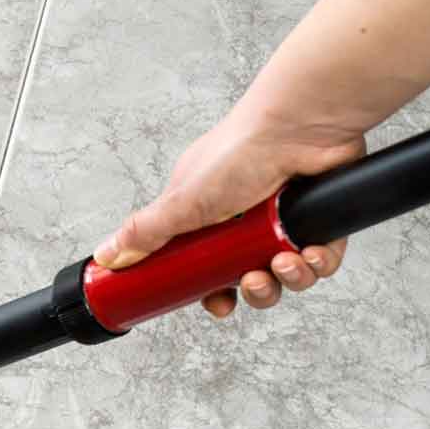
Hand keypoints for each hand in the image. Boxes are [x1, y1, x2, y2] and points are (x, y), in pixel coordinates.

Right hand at [92, 108, 365, 316]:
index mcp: (210, 214)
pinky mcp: (322, 219)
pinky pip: (322, 261)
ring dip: (286, 280)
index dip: (212, 290)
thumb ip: (144, 233)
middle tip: (250, 283)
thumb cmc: (239, 152)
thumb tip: (107, 256)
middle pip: (249, 277)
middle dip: (253, 291)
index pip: (206, 266)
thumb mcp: (181, 201)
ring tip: (280, 265)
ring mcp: (286, 219)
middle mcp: (248, 219)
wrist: (299, 125)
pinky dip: (317, 264)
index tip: (216, 303)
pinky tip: (308, 254)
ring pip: (288, 274)